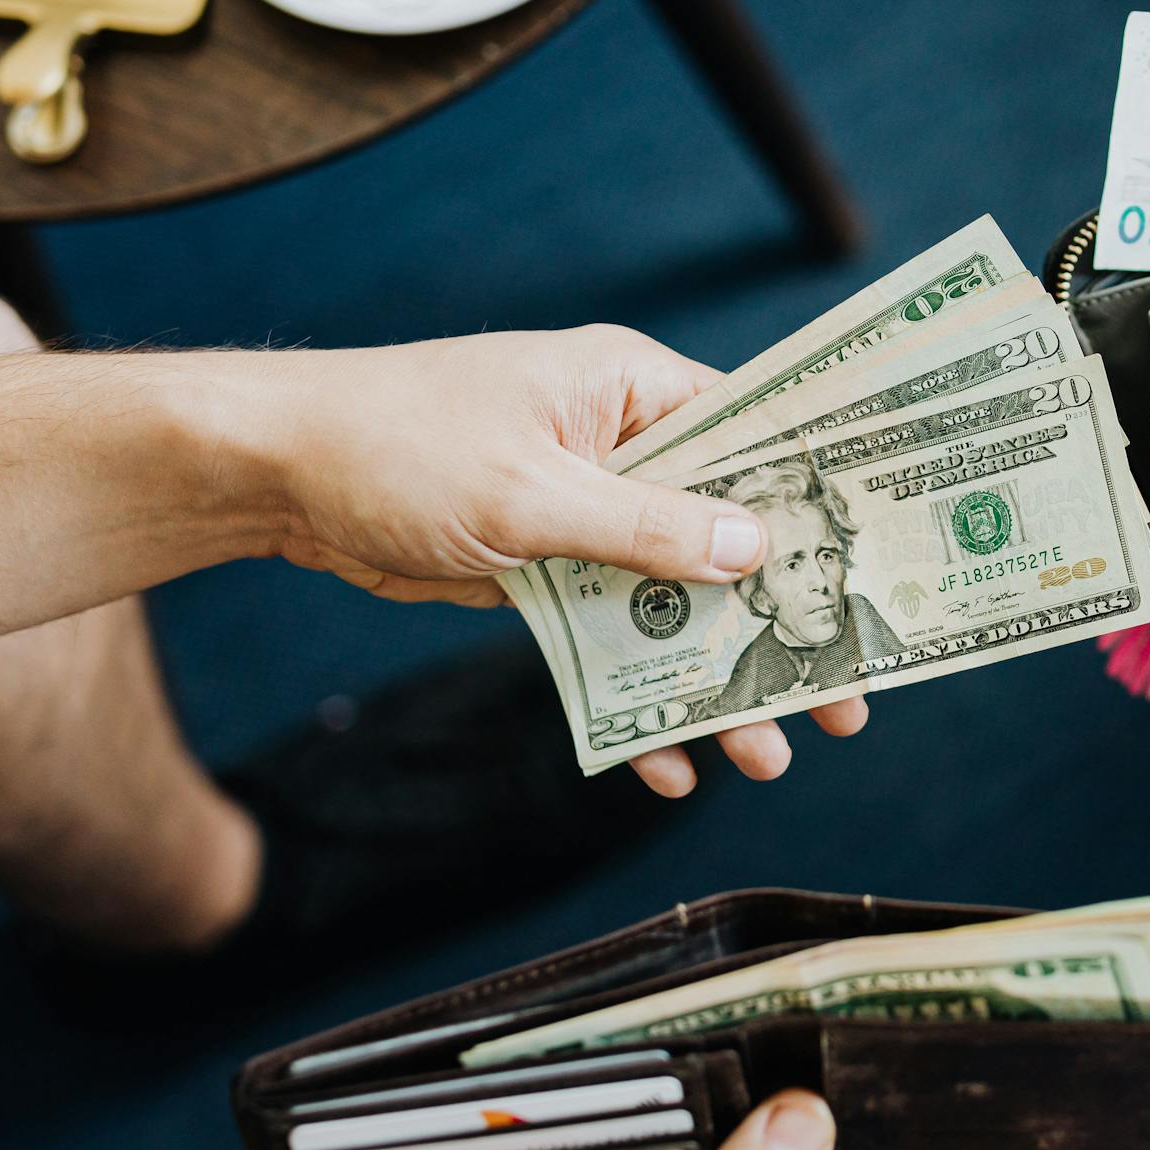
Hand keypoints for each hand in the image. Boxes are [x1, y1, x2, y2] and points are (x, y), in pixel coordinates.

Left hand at [248, 325, 869, 794]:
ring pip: (672, 599)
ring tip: (764, 753)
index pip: (755, 437)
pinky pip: (608, 634)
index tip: (879, 574)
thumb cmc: (395, 447)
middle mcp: (619, 444)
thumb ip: (644, 527)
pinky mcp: (539, 567)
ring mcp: (580, 509)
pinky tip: (657, 760)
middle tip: (841, 700)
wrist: (270, 475)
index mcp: (631, 389)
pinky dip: (632, 693)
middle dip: (779, 624)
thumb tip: (752, 548)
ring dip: (711, 676)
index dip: (819, 506)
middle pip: (726, 537)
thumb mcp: (529, 495)